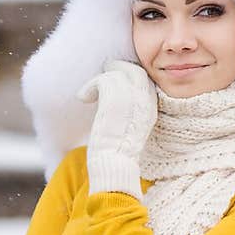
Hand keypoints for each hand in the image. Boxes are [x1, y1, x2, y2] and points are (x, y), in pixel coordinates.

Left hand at [76, 58, 157, 195]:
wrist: (114, 164)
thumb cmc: (118, 153)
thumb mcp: (131, 129)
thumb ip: (130, 112)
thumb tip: (117, 99)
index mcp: (151, 109)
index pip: (145, 81)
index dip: (130, 76)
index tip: (117, 79)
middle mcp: (145, 102)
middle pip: (135, 71)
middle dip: (119, 69)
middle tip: (105, 72)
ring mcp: (131, 100)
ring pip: (117, 74)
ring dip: (100, 79)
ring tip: (89, 90)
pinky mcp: (114, 101)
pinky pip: (103, 80)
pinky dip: (90, 87)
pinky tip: (83, 98)